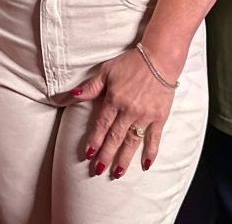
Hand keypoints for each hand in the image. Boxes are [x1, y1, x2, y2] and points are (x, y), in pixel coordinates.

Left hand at [72, 48, 175, 178]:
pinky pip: (154, 139)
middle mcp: (129, 111)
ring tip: (117, 173)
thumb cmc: (131, 63)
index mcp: (114, 99)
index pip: (102, 125)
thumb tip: (72, 95)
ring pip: (132, 142)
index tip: (88, 154)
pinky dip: (150, 153)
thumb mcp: (107, 70)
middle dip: (106, 155)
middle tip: (98, 170)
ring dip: (124, 159)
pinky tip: (145, 165)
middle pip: (115, 137)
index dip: (94, 140)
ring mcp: (145, 116)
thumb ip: (91, 87)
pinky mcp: (159, 118)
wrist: (159, 59)